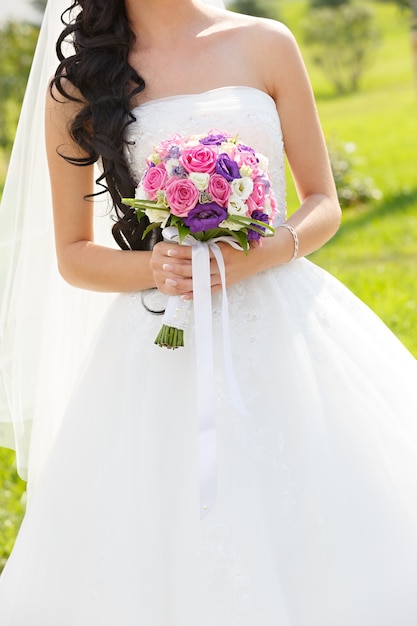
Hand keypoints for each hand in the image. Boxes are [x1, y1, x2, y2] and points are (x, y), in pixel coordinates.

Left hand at [150, 240, 264, 298]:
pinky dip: (196, 294)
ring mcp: (223, 278)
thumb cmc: (244, 244)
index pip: (198, 253)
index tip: (169, 250)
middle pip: (196, 269)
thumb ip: (211, 240)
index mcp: (221, 252)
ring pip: (200, 282)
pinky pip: (208, 292)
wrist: (261, 257)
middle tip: (164, 266)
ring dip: (183, 283)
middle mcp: (222, 266)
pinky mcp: (225, 285)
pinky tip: (183, 296)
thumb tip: (190, 237)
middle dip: (178, 268)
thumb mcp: (228, 239)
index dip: (182, 252)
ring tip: (169, 281)